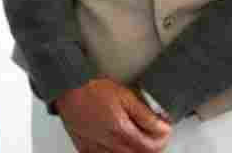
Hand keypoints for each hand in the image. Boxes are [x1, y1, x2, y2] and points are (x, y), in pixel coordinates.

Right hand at [52, 78, 172, 152]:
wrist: (66, 86)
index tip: (165, 127)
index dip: (163, 137)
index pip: (152, 146)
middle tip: (155, 133)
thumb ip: (145, 114)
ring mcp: (97, 148)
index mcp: (121, 130)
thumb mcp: (124, 95)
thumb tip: (161, 125)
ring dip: (136, 151)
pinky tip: (117, 145)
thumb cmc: (91, 87)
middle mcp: (110, 143)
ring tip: (138, 138)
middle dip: (153, 145)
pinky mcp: (85, 147)